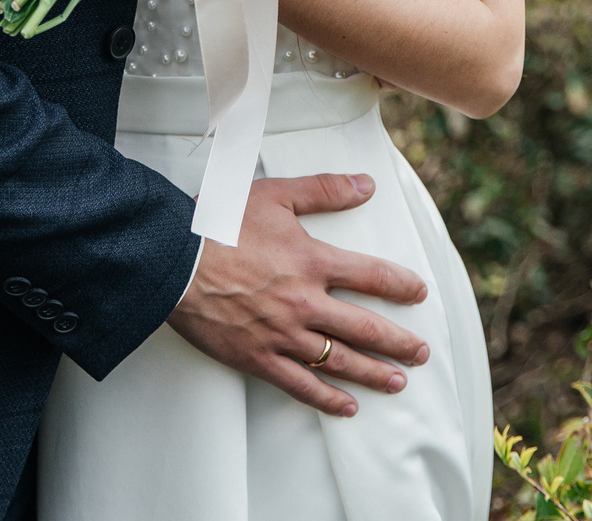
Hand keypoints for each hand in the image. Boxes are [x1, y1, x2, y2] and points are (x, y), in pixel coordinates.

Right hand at [166, 173, 430, 415]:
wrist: (172, 261)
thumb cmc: (218, 225)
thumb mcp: (275, 195)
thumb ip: (324, 190)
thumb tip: (365, 186)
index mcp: (313, 262)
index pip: (373, 277)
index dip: (402, 286)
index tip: (418, 294)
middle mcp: (305, 302)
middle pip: (366, 328)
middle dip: (399, 343)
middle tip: (419, 353)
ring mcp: (283, 334)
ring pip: (340, 361)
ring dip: (374, 374)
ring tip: (398, 381)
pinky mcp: (258, 358)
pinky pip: (300, 385)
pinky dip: (327, 398)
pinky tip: (347, 406)